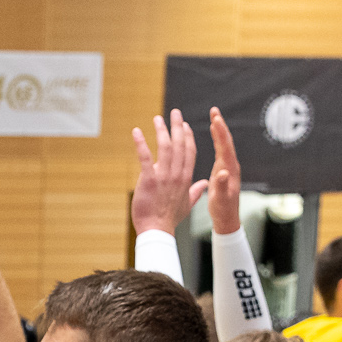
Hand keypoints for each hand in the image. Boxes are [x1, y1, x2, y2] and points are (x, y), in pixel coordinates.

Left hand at [131, 110, 206, 235]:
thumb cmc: (170, 218)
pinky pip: (145, 158)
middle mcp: (177, 174)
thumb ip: (196, 192)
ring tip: (157, 118)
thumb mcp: (187, 204)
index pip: (190, 152)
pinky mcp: (149, 180)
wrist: (158, 230)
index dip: (188, 137)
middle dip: (177, 126)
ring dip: (161, 130)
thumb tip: (205, 184)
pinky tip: (136, 132)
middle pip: (179, 145)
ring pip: (165, 147)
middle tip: (174, 112)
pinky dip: (140, 143)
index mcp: (186, 178)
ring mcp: (164, 176)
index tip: (185, 125)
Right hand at [207, 107, 242, 234]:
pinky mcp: (224, 169)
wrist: (228, 219)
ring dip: (219, 129)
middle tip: (214, 111)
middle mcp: (231, 166)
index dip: (220, 133)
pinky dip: (217, 138)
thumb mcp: (221, 199)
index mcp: (230, 171)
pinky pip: (221, 149)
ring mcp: (228, 167)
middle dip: (220, 125)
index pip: (226, 147)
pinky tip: (213, 131)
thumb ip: (221, 186)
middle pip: (226, 141)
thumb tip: (222, 172)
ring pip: (224, 144)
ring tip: (214, 116)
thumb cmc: (223, 210)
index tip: (215, 119)